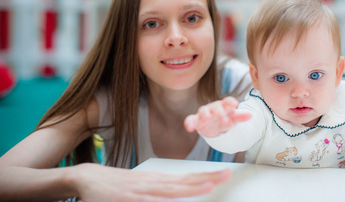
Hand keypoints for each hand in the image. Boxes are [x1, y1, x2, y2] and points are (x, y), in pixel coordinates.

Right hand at [74, 163, 231, 201]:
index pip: (187, 178)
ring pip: (170, 190)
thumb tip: (178, 196)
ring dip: (190, 188)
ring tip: (210, 185)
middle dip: (207, 179)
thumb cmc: (118, 184)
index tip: (223, 174)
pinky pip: (147, 201)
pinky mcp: (128, 199)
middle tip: (227, 174)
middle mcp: (153, 182)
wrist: (89, 177)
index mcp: (158, 180)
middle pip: (185, 182)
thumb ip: (161, 192)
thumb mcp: (143, 187)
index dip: (206, 176)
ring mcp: (141, 190)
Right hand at [184, 96, 251, 137]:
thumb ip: (240, 117)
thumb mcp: (233, 119)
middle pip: (216, 106)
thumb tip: (251, 115)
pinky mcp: (196, 121)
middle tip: (224, 118)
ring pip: (203, 111)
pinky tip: (189, 128)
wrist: (216, 127)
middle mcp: (213, 108)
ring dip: (205, 113)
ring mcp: (204, 113)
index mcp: (224, 106)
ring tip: (207, 117)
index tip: (235, 105)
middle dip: (219, 111)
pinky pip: (191, 120)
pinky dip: (189, 123)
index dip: (230, 102)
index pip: (227, 101)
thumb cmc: (225, 120)